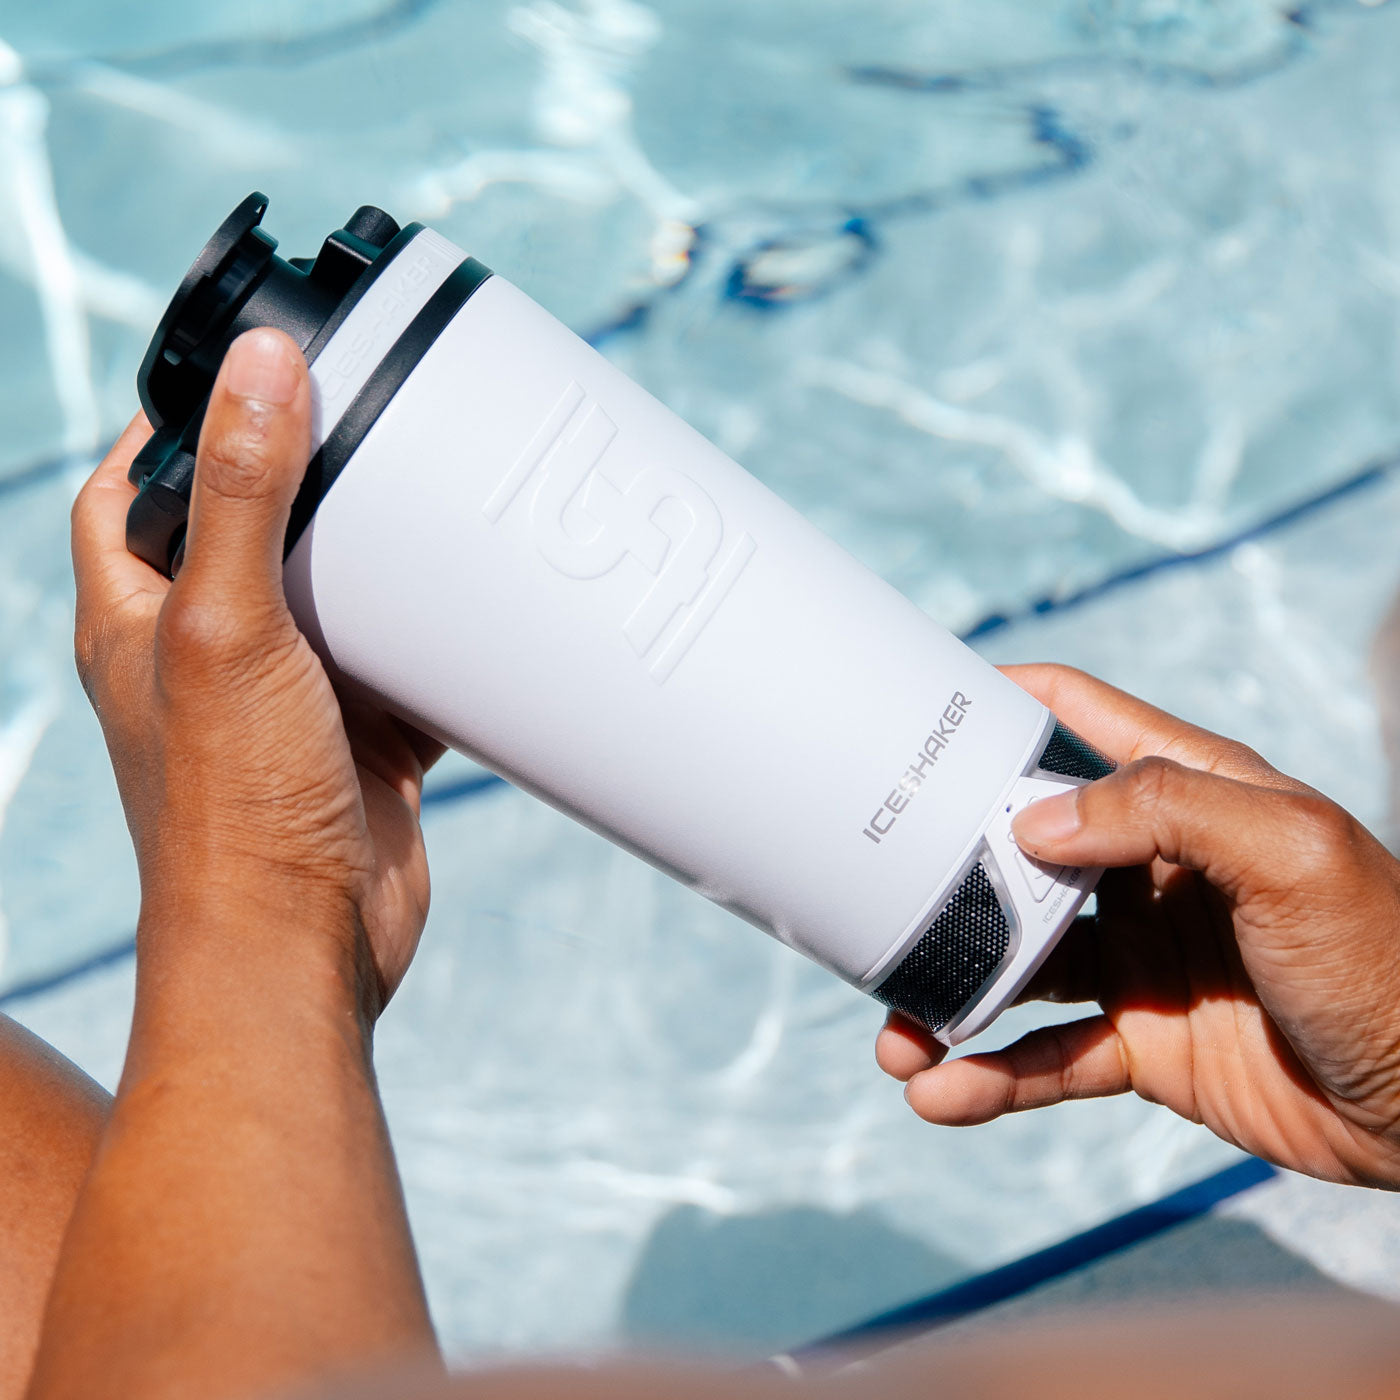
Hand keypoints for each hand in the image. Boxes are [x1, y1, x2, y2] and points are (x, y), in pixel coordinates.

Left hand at [72, 328, 442, 1019]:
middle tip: (367, 425)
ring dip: (381, 561)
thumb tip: (260, 366)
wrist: (300, 946)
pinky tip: (479, 610)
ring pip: (337, 599)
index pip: (127, 495)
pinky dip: (439, 640)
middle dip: (305, 484)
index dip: (169, 430)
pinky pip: (405, 667)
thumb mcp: (227, 628)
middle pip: (250, 534)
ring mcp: (290, 698)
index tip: (242, 379)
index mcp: (138, 619)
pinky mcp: (361, 739)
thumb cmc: (232, 807)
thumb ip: (242, 496)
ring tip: (434, 498)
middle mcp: (208, 653)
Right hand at [877, 663, 1399, 1188]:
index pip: (1074, 719)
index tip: (914, 705)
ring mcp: (1139, 958)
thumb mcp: (1289, 849)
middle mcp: (1150, 868)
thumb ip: (1164, 808)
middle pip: (1017, 848)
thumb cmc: (1387, 951)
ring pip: (1016, 964)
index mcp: (1188, 793)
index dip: (996, 703)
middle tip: (870, 896)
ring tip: (894, 1038)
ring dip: (949, 994)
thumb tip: (1030, 823)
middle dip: (942, 873)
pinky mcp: (1143, 1043)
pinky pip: (1048, 1059)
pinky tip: (942, 1095)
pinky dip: (991, 1079)